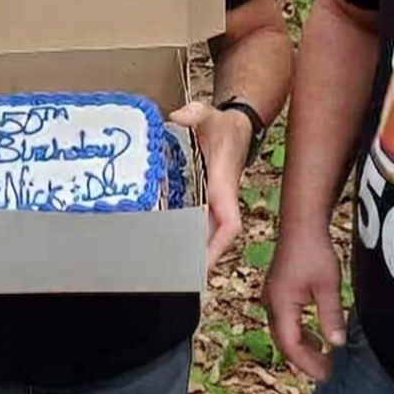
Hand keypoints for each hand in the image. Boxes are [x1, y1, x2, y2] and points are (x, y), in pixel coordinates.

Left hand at [169, 100, 250, 269]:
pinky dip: (178, 236)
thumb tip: (178, 117)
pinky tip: (159, 247)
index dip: (217, 246)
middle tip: (172, 280)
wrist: (234, 126)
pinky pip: (192, 223)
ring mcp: (211, 203)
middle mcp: (219, 200)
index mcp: (224, 186)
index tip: (202, 265)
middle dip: (197, 262)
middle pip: (213, 240)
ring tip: (163, 274)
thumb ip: (195, 114)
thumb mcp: (208, 114)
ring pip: (201, 235)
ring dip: (186, 253)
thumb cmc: (222, 125)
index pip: (229, 224)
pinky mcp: (201, 200)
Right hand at [262, 225, 345, 380]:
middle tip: (328, 371)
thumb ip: (331, 317)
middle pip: (284, 342)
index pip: (291, 345)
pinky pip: (285, 321)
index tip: (327, 374)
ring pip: (284, 332)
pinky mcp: (277, 291)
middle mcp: (271, 303)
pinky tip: (316, 336)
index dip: (308, 364)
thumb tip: (337, 345)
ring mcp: (272, 297)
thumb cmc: (314, 251)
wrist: (301, 224)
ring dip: (302, 347)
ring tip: (324, 357)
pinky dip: (299, 333)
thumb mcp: (328, 286)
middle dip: (305, 359)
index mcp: (280, 304)